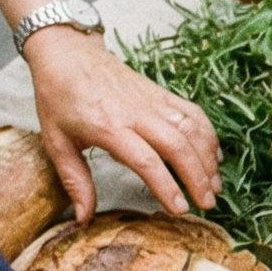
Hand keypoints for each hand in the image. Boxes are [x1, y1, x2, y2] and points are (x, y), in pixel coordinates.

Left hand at [24, 26, 221, 218]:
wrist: (67, 52)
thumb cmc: (59, 97)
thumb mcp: (56, 141)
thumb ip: (74, 180)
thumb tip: (84, 218)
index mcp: (107, 127)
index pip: (146, 160)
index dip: (166, 186)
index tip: (179, 209)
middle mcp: (136, 113)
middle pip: (178, 147)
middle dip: (198, 177)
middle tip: (207, 203)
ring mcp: (153, 101)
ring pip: (192, 130)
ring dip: (208, 159)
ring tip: (215, 186)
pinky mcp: (163, 93)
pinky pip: (195, 114)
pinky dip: (209, 136)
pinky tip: (215, 156)